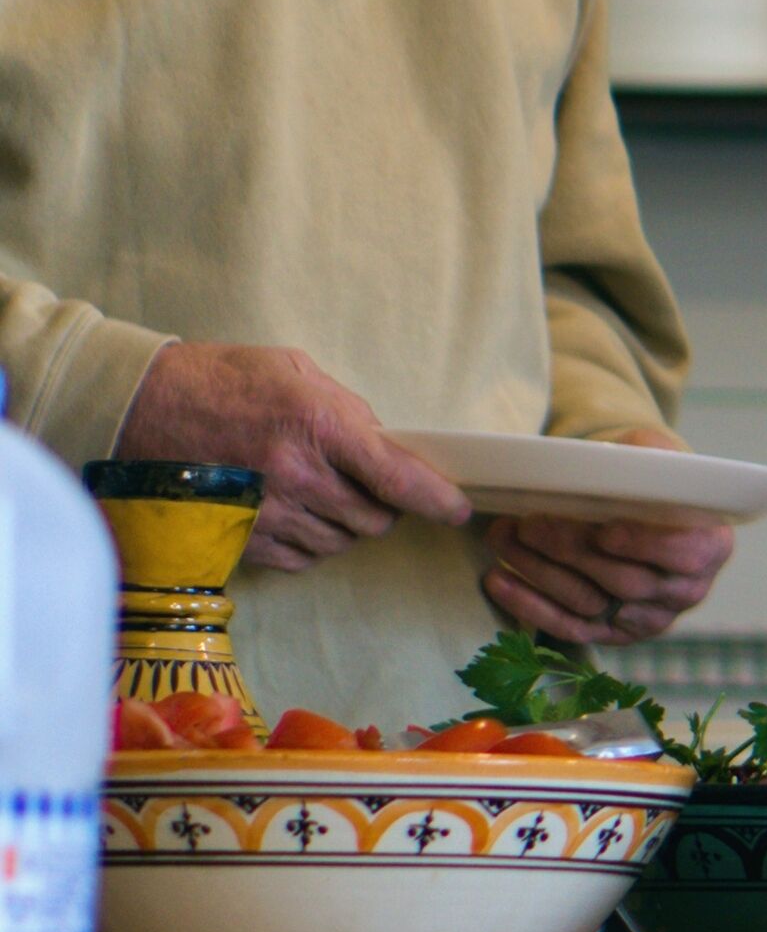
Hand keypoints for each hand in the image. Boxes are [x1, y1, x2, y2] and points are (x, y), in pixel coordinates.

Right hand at [114, 342, 469, 569]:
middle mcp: (296, 477)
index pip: (396, 477)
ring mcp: (266, 514)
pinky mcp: (240, 541)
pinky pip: (302, 559)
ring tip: (324, 492)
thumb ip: (347, 409)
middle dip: (385, 507)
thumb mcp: (297, 372)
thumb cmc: (223, 380)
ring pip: (341, 542)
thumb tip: (384, 443)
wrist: (143, 408)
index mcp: (318, 427)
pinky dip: (313, 543)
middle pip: (375, 519)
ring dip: (347, 524)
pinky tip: (299, 514)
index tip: (457, 510)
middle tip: (370, 485)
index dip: (436, 499)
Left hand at [480, 425, 734, 646]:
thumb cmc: (657, 485)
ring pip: (590, 601)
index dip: (644, 544)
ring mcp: (649, 618)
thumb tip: (630, 452)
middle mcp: (685, 590)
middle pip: (624, 579)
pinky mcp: (613, 634)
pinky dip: (529, 605)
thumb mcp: (665, 460)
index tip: (606, 529)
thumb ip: (652, 454)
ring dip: (539, 572)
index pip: (684, 552)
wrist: (653, 518)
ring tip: (504, 539)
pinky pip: (568, 627)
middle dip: (571, 551)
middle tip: (529, 523)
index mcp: (711, 546)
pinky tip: (498, 581)